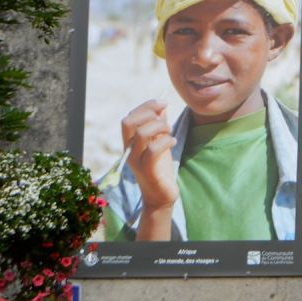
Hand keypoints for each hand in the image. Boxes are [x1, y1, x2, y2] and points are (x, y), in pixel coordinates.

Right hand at [121, 101, 177, 240]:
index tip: (162, 104)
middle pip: (128, 122)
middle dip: (149, 113)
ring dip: (160, 127)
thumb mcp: (158, 143)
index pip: (128, 118)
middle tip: (165, 118)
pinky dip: (165, 141)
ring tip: (170, 132)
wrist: (160, 196)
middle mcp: (129, 151)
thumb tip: (161, 107)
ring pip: (141, 134)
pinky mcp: (147, 170)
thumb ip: (158, 126)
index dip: (145, 107)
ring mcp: (136, 161)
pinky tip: (173, 142)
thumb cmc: (160, 169)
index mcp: (129, 143)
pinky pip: (153, 150)